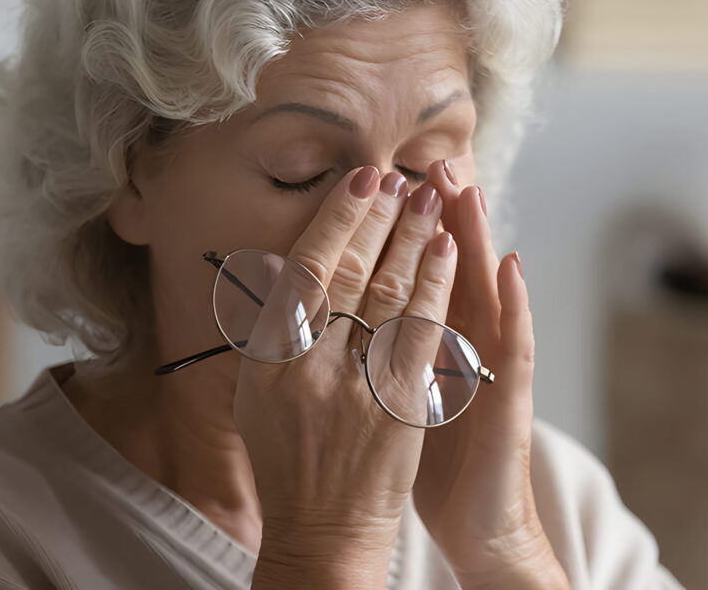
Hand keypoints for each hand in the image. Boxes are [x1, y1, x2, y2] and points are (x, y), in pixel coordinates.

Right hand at [233, 166, 458, 588]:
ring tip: (430, 198)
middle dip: (378, 218)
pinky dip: (436, 287)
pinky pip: (422, 334)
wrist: (323, 530)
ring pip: (387, 294)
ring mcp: (356, 387)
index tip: (358, 180)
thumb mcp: (259, 394)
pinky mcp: (402, 407)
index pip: (304, 270)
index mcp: (268, 360)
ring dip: (412, 239)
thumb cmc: (289, 458)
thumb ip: (273, 330)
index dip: (335, 218)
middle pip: (347, 273)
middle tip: (399, 177)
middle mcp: (308, 367)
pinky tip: (449, 252)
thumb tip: (290, 262)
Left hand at [411, 160, 569, 588]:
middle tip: (427, 158)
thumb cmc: (426, 456)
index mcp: (425, 340)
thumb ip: (373, 349)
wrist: (476, 518)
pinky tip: (512, 265)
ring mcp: (489, 367)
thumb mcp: (395, 395)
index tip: (380, 178)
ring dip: (476, 237)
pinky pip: (514, 345)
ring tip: (469, 187)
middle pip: (448, 267)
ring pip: (484, 290)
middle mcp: (461, 343)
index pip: (410, 271)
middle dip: (435, 213)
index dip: (396, 228)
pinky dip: (515, 303)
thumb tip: (322, 313)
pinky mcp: (510, 397)